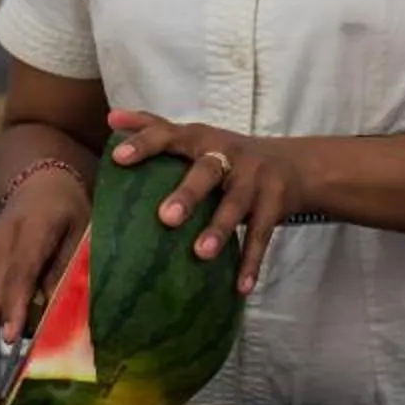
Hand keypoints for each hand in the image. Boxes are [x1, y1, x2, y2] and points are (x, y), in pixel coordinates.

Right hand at [0, 164, 90, 343]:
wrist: (39, 183)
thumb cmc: (69, 210)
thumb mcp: (81, 233)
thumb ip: (68, 268)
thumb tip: (54, 308)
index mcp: (34, 226)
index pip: (21, 273)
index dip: (16, 307)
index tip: (12, 337)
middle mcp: (4, 236)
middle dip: (12, 318)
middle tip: (38, 332)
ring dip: (9, 311)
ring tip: (36, 312)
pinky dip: (5, 298)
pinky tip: (26, 294)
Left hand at [103, 109, 302, 294]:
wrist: (292, 165)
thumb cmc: (226, 154)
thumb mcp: (195, 137)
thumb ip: (155, 127)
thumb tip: (112, 118)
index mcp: (201, 138)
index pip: (169, 135)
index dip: (144, 144)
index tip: (118, 158)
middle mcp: (229, 155)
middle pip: (207, 171)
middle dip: (188, 194)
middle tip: (166, 218)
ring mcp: (255, 179)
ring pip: (236, 204)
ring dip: (219, 229)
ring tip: (201, 254)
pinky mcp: (275, 204)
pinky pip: (263, 234)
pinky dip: (252, 262)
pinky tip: (241, 287)